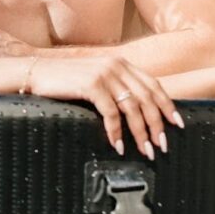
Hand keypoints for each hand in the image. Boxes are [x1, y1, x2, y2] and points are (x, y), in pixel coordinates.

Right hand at [26, 57, 180, 158]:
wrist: (37, 72)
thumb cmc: (65, 80)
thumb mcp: (96, 77)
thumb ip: (116, 86)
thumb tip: (136, 110)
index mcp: (121, 63)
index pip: (154, 85)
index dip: (168, 106)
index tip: (177, 124)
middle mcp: (116, 66)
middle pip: (147, 99)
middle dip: (157, 125)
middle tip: (161, 145)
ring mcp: (104, 74)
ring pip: (132, 108)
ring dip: (140, 133)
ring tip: (144, 150)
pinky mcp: (91, 84)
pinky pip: (110, 113)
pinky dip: (116, 131)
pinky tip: (116, 144)